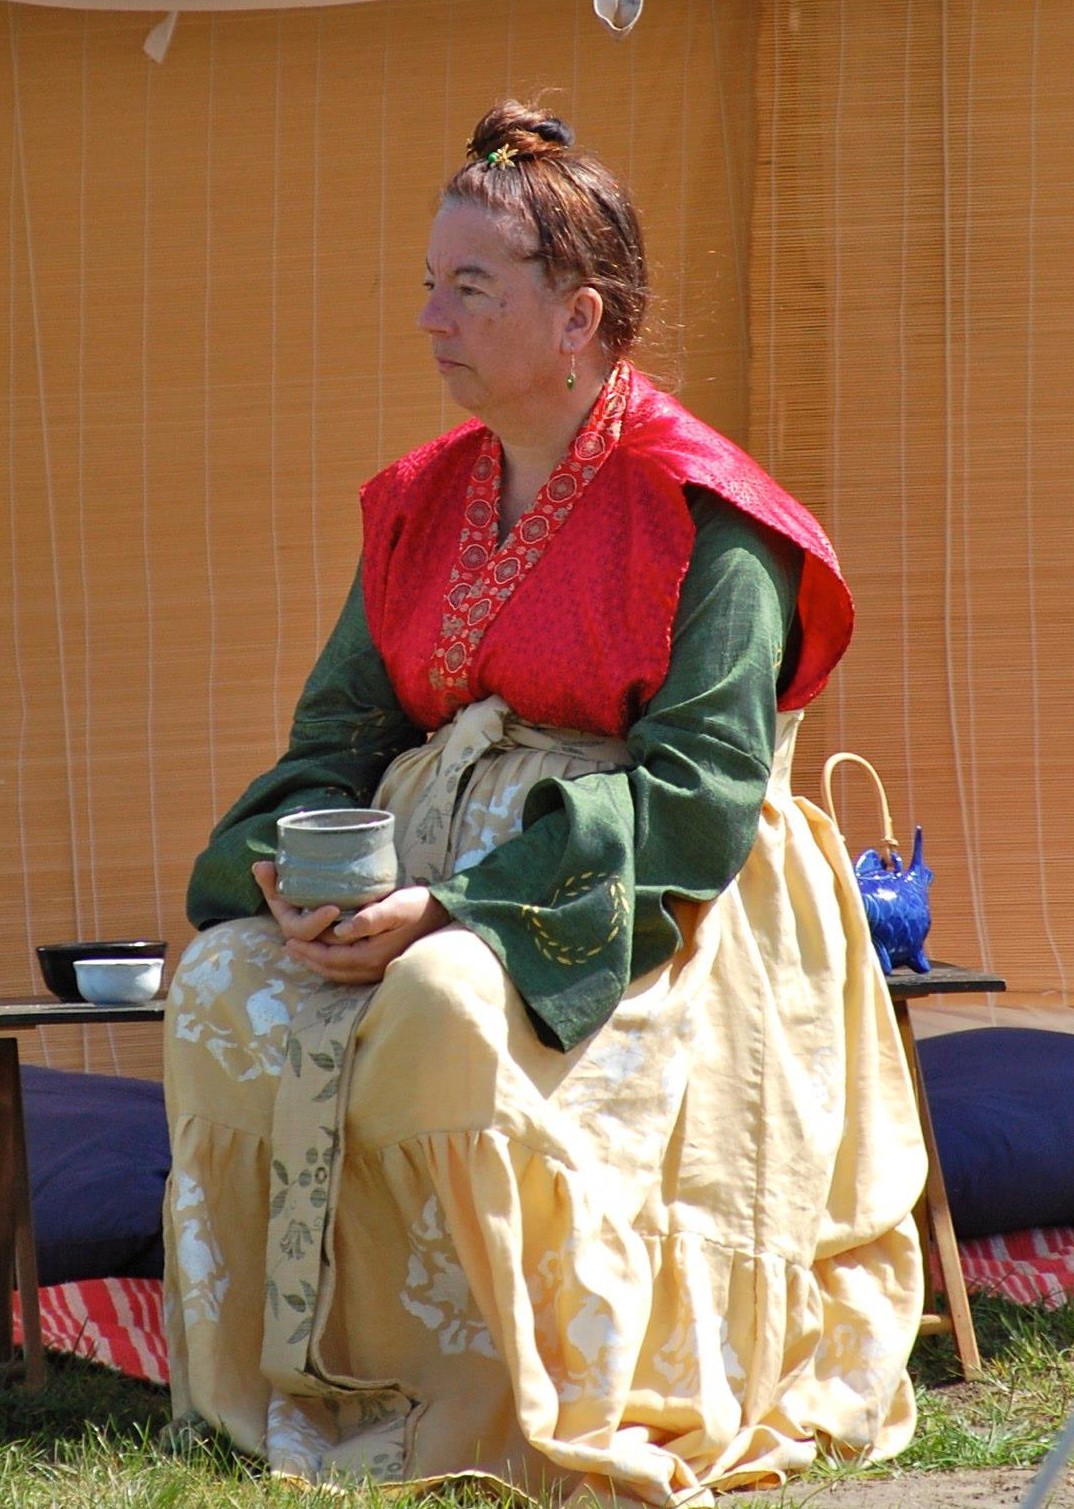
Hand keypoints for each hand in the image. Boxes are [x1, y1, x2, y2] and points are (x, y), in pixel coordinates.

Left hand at [254, 863, 448, 983]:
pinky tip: (328, 953)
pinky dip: (333, 964)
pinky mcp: (382, 965)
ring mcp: (378, 970)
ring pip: (340, 973)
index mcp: (372, 956)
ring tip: (302, 951)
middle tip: (288, 947)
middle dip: (308, 958)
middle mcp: (373, 969)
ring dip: (318, 963)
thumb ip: (370, 918)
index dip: (308, 951)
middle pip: (332, 970)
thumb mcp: (397, 906)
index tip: (289, 941)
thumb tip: (341, 931)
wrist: (447, 917)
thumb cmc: (421, 907)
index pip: (331, 958)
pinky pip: (350, 971)